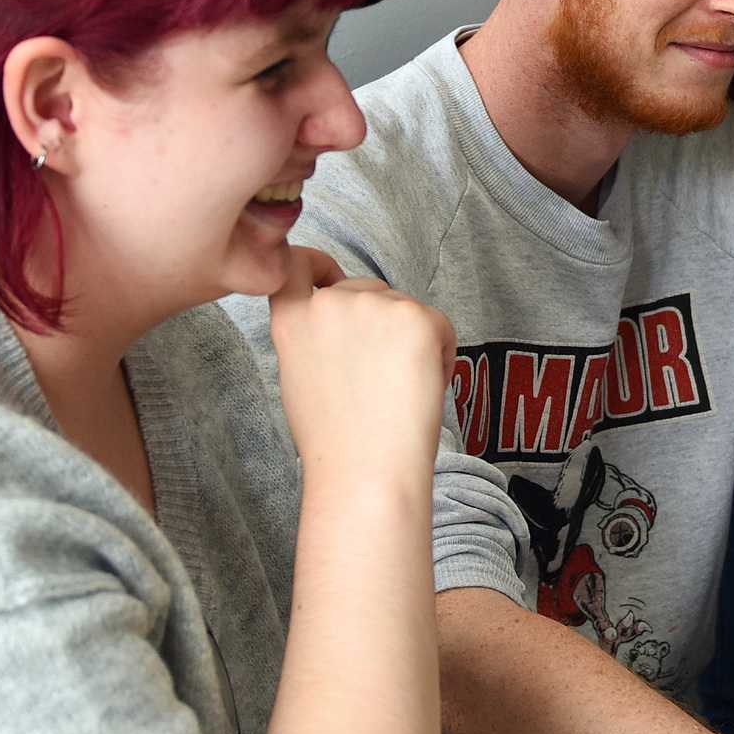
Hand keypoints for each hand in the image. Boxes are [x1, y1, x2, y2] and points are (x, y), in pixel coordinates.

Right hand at [267, 245, 455, 486]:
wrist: (366, 469)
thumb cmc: (335, 440)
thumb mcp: (301, 376)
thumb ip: (315, 337)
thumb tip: (342, 325)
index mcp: (293, 319)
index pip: (296, 264)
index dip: (317, 264)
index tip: (329, 276)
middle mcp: (331, 302)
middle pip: (367, 291)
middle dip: (380, 322)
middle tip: (377, 381)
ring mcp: (375, 305)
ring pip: (405, 310)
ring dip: (411, 341)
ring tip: (396, 392)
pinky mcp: (418, 317)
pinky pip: (440, 326)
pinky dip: (440, 354)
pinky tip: (421, 389)